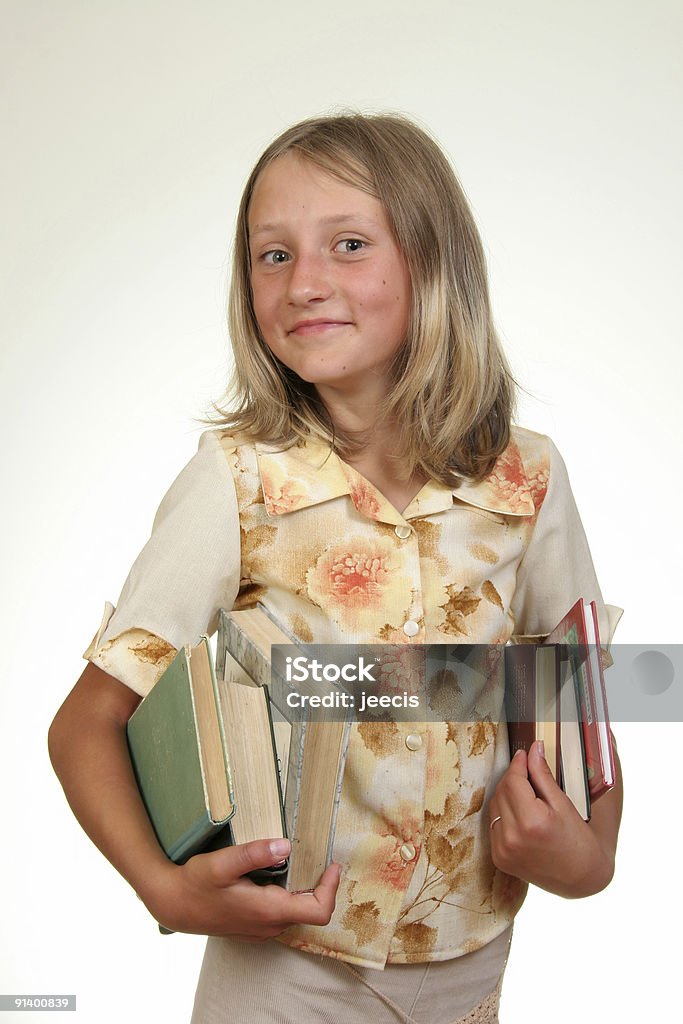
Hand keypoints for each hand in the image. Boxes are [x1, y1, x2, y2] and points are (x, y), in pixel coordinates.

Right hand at [144, 838, 341, 938]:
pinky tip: (277, 873)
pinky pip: (282, 913)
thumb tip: (286, 845)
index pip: (318, 911)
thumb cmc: (196, 884)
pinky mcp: (254, 927)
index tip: (333, 864)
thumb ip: (255, 854)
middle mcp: (270, 925)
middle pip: (311, 910)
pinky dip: (289, 894)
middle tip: (319, 856)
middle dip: (320, 885)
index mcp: (269, 911)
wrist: (173, 905)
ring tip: (300, 860)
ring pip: (297, 911)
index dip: (331, 888)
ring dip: (305, 889)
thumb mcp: (223, 863)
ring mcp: (262, 930)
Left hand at [488, 743, 614, 897]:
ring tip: (526, 794)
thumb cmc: (579, 841)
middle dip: (513, 777)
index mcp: (532, 822)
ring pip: (495, 806)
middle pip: (501, 791)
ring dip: (507, 794)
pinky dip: (504, 814)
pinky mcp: (498, 858)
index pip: (513, 780)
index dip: (518, 763)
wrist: (581, 878)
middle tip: (528, 771)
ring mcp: (502, 850)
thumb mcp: (564, 804)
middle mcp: (512, 838)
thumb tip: (534, 749)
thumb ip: (543, 775)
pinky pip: (494, 824)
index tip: (525, 754)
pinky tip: (520, 814)